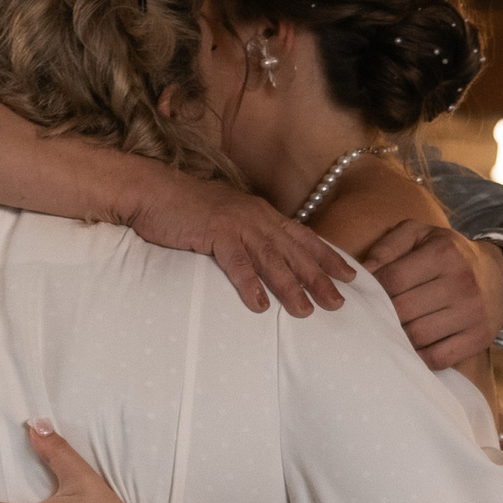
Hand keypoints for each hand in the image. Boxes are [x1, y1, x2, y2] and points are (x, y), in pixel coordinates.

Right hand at [123, 172, 349, 316]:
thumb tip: (268, 258)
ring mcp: (237, 223)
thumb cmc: (187, 209)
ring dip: (290, 286)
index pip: (303, 237)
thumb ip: (250, 235)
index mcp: (262, 213)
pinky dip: (250, 284)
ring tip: (305, 311)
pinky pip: (237, 262)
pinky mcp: (215, 232)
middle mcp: (256, 217)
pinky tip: (260, 305)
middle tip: (338, 304)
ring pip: (272, 258)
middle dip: (319, 278)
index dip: (328, 257)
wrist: (152, 191)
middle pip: (295, 251)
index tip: (350, 276)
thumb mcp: (228, 219)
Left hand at [366, 221, 502, 370]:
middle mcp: (461, 282)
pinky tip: (412, 347)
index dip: (373, 290)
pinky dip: (419, 357)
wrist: (500, 275)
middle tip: (377, 314)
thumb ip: (388, 246)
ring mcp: (472, 313)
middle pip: (402, 310)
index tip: (369, 294)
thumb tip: (363, 273)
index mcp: (444, 253)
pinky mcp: (479, 337)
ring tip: (394, 328)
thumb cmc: (449, 254)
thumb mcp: (421, 235)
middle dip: (384, 314)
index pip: (392, 280)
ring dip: (399, 336)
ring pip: (417, 336)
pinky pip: (438, 358)